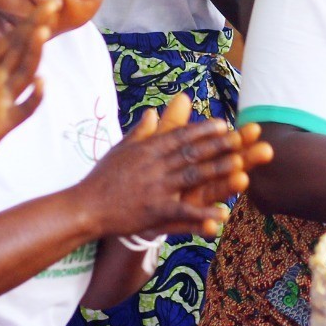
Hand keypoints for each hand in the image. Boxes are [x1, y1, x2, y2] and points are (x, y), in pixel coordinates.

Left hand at [0, 0, 54, 182]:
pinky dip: (34, 98)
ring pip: (25, 74)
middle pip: (23, 50)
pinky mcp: (2, 125)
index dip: (27, 20)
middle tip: (54, 2)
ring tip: (42, 33)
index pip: (11, 40)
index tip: (45, 1)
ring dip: (34, 53)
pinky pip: (23, 110)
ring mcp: (4, 103)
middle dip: (37, 26)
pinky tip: (42, 83)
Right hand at [78, 96, 262, 238]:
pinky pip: (183, 211)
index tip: (223, 124)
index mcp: (148, 149)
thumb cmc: (102, 178)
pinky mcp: (154, 210)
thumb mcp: (120, 149)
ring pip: (192, 176)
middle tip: (241, 138)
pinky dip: (204, 213)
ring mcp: (155, 187)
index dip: (203, 130)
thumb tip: (151, 111)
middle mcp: (154, 165)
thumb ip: (140, 131)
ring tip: (240, 166)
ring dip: (217, 170)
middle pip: (192, 152)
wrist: (84, 207)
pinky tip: (223, 214)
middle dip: (218, 145)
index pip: (180, 136)